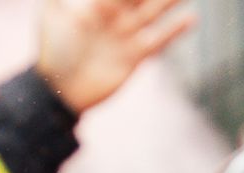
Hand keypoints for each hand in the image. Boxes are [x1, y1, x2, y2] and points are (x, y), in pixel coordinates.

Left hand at [35, 0, 196, 115]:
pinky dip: (175, 30)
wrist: (60, 92)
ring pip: (154, 11)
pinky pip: (159, 40)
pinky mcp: (134, 57)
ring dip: (170, 1)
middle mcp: (115, 18)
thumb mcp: (52, 16)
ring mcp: (126, 36)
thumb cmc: (52, 52)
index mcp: (97, 4)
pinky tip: (191, 17)